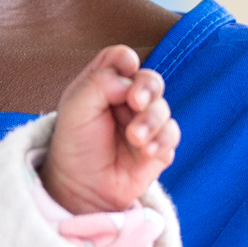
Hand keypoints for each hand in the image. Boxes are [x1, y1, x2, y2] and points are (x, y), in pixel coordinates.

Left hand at [39, 46, 179, 216]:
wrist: (81, 187)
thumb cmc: (75, 144)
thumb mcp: (76, 107)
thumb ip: (100, 83)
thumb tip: (130, 77)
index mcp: (105, 84)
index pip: (122, 59)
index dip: (126, 60)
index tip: (124, 69)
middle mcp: (127, 100)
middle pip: (150, 80)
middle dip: (147, 88)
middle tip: (135, 102)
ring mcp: (145, 122)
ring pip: (163, 108)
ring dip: (151, 120)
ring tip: (134, 138)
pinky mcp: (158, 146)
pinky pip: (172, 134)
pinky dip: (161, 139)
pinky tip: (146, 151)